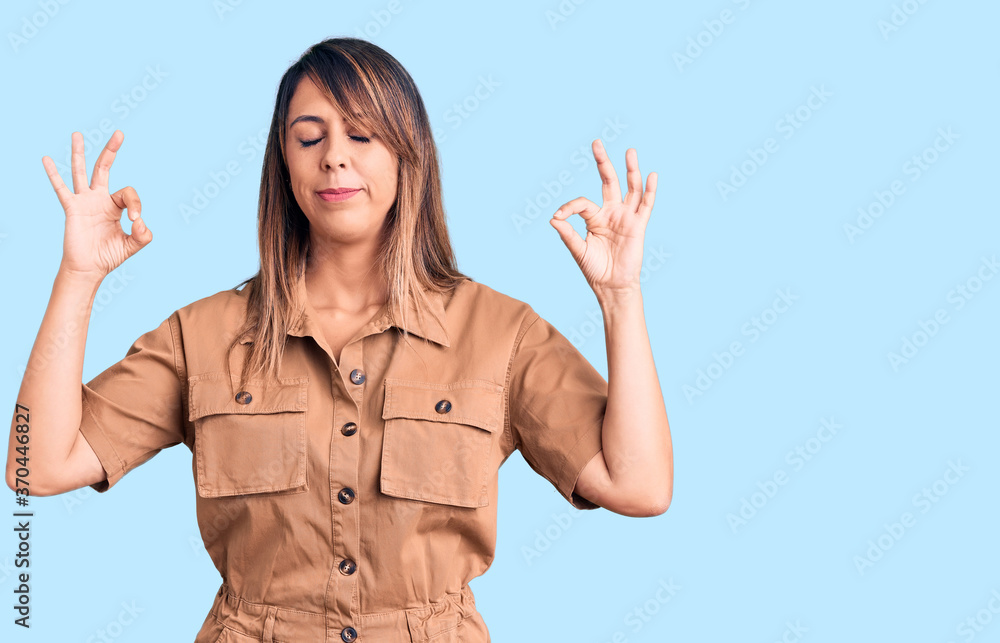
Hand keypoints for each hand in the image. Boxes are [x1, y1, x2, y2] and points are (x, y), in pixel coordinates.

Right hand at [42, 130, 151, 280]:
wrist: (89, 268)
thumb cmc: (109, 256)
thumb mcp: (133, 245)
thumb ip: (143, 235)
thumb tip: (140, 222)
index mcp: (114, 206)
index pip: (128, 194)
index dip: (136, 205)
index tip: (136, 221)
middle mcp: (99, 199)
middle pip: (103, 168)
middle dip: (111, 151)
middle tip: (119, 133)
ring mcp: (84, 202)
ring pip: (81, 172)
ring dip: (79, 153)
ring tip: (78, 134)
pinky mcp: (72, 209)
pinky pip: (61, 189)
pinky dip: (54, 174)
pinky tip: (47, 158)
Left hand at [549, 139, 656, 299]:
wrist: (611, 286)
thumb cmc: (595, 269)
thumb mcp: (578, 250)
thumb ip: (567, 233)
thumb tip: (553, 218)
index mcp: (595, 218)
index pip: (582, 202)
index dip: (569, 206)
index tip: (558, 216)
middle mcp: (611, 213)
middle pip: (609, 182)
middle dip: (603, 162)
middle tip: (596, 143)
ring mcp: (626, 217)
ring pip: (630, 188)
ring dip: (631, 170)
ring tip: (630, 151)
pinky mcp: (638, 226)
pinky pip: (646, 206)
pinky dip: (649, 191)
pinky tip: (651, 175)